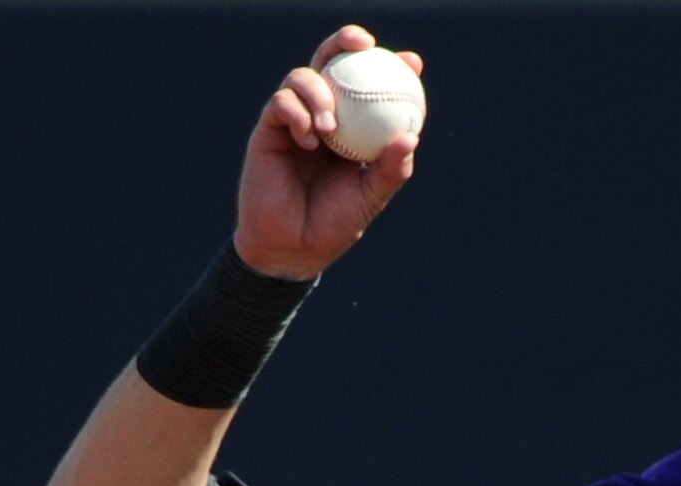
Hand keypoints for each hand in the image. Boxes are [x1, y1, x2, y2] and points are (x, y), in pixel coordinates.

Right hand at [235, 27, 421, 281]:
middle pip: (332, 62)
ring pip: (304, 76)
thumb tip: (411, 136)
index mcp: (352, 126)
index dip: (390, 66)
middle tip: (364, 43)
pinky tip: (309, 138)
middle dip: (346, 42)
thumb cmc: (333, 224)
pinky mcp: (269, 128)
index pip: (369, 85)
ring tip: (329, 127)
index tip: (411, 62)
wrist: (292, 249)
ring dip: (319, 92)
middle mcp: (323, 114)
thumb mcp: (370, 198)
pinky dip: (297, 112)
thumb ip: (391, 169)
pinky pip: (282, 102)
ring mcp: (294, 118)